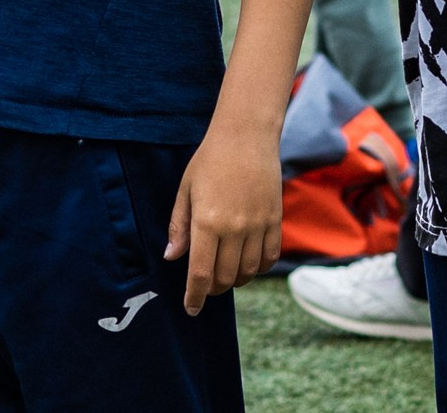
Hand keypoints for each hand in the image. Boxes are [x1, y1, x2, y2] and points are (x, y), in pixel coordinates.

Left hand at [163, 119, 282, 314]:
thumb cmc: (210, 160)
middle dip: (212, 290)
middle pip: (225, 278)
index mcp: (207, 222)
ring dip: (235, 280)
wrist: (246, 135)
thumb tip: (171, 258)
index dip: (194, 297)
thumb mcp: (185, 190)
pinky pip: (270, 257)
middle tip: (204, 287)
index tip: (190, 309)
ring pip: (248, 271)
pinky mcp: (275, 220)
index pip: (200, 274)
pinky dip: (258, 268)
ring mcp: (258, 225)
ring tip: (225, 275)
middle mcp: (234, 228)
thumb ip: (179, 227)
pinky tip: (248, 264)